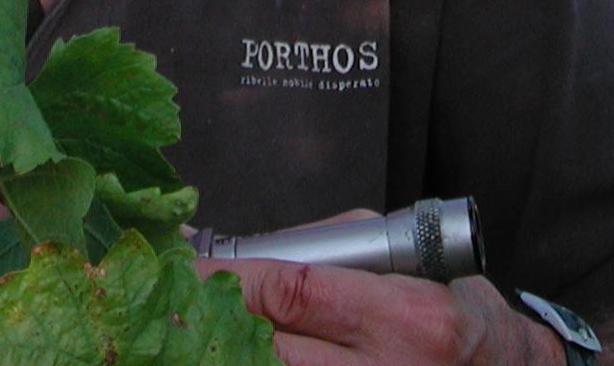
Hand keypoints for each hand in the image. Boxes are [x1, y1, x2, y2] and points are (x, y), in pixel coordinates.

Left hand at [203, 259, 563, 365]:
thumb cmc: (444, 307)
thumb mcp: (395, 259)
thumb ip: (319, 256)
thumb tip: (234, 257)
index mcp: (405, 319)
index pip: (293, 291)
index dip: (228, 278)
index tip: (184, 266)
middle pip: (269, 354)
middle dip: (209, 327)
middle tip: (169, 306)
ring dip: (221, 359)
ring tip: (184, 339)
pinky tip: (223, 356)